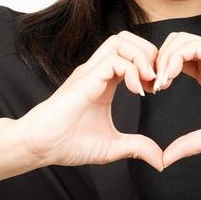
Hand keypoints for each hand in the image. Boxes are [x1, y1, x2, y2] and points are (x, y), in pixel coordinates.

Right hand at [22, 31, 164, 171]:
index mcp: (104, 82)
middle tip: (156, 80)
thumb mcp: (112, 146)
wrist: (40, 146)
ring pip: (121, 41)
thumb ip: (137, 148)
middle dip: (149, 53)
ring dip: (142, 57)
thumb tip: (160, 161)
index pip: (131, 54)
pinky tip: (135, 91)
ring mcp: (89, 72)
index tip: (157, 89)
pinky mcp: (85, 79)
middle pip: (127, 39)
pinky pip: (114, 60)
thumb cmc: (67, 144)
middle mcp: (96, 72)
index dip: (150, 66)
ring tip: (148, 82)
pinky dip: (132, 70)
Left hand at [151, 29, 200, 167]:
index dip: (155, 72)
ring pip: (179, 40)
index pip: (172, 61)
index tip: (147, 93)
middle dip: (154, 61)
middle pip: (170, 45)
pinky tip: (170, 78)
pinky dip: (176, 58)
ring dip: (163, 59)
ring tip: (158, 83)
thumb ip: (190, 144)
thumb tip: (165, 160)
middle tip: (147, 85)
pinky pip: (194, 45)